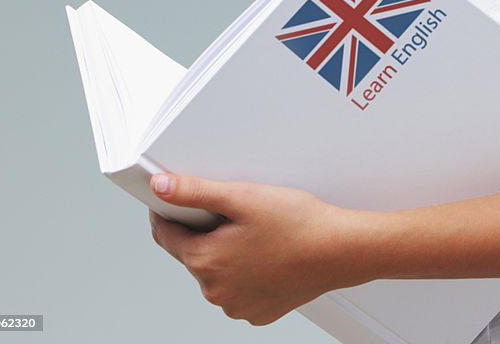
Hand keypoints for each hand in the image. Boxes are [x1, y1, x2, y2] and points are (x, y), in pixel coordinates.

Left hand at [148, 172, 366, 325]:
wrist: (339, 250)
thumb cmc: (297, 223)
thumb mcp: (242, 196)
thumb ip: (196, 191)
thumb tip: (161, 187)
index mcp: (205, 261)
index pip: (167, 236)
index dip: (168, 213)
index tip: (174, 201)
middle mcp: (215, 291)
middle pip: (194, 253)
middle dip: (206, 231)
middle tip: (236, 211)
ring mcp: (237, 305)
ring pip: (217, 272)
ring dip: (227, 253)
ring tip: (257, 231)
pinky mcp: (258, 311)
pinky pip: (240, 288)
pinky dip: (247, 272)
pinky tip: (268, 253)